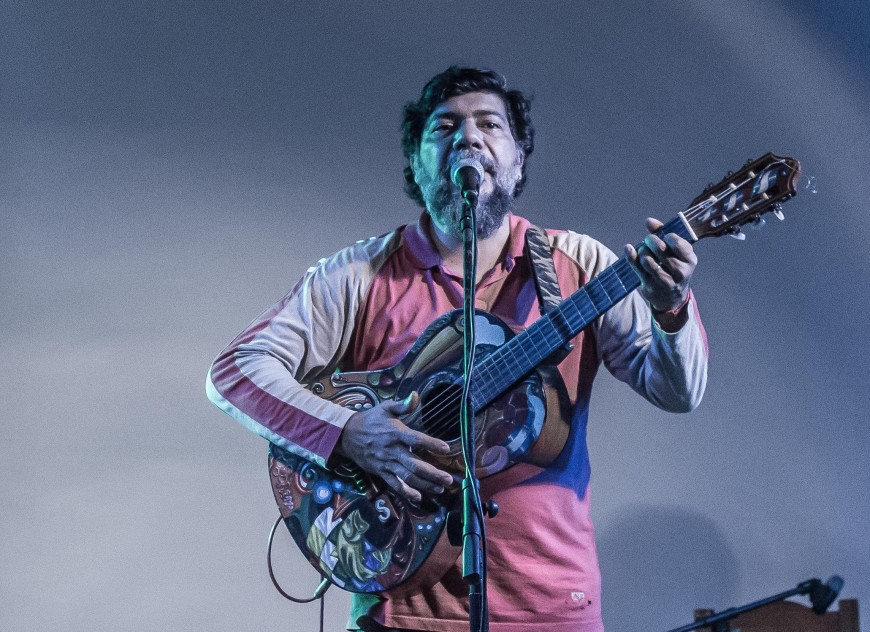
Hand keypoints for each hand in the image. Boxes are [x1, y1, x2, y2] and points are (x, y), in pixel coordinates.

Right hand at [337, 392, 453, 502]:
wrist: (347, 435)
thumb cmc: (371, 420)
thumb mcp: (385, 408)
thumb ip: (402, 405)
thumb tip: (416, 396)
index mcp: (395, 432)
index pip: (416, 439)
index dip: (431, 444)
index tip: (446, 449)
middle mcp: (392, 450)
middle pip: (415, 464)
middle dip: (433, 473)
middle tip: (448, 479)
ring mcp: (386, 463)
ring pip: (407, 477)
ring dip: (424, 484)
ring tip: (440, 488)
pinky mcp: (381, 472)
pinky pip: (394, 484)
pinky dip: (406, 492)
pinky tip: (418, 498)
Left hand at [625, 217, 696, 330]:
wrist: (672, 297)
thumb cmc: (673, 267)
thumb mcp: (675, 252)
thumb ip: (663, 233)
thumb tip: (649, 221)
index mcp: (690, 260)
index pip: (677, 244)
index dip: (667, 236)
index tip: (664, 236)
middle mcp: (680, 272)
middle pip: (660, 250)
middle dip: (651, 241)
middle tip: (648, 240)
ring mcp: (665, 281)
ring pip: (648, 260)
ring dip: (642, 251)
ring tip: (643, 250)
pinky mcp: (650, 286)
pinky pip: (637, 269)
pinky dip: (631, 256)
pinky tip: (628, 248)